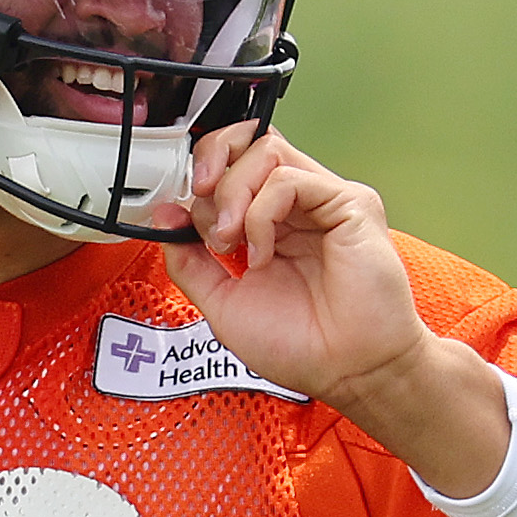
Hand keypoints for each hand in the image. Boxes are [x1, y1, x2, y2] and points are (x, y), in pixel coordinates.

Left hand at [157, 123, 511, 495]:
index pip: (233, 166)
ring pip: (267, 151)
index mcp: (271, 225)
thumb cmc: (302, 347)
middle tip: (200, 210)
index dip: (199, 181)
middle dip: (211, 164)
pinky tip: (262, 254)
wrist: (347, 373)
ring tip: (231, 243)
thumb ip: (190, 261)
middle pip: (250, 143)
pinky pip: (290, 180)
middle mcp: (298, 208)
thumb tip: (166, 215)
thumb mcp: (223, 303)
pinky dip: (261, 213)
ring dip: (232, 194)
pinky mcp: (350, 205)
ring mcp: (324, 203)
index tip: (181, 219)